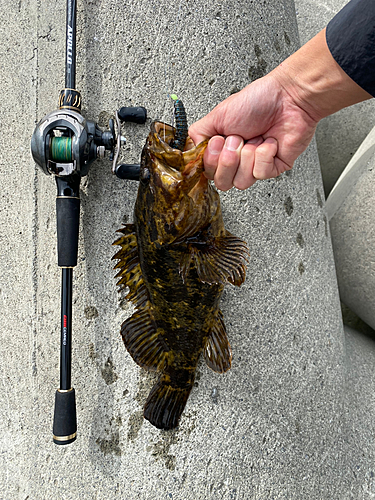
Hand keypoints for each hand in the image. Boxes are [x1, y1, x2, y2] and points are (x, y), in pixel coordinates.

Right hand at [188, 72, 317, 190]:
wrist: (288, 97)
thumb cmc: (257, 101)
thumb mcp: (217, 115)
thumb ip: (197, 135)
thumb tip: (188, 152)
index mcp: (222, 150)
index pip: (208, 173)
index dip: (212, 161)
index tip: (218, 141)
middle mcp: (238, 160)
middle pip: (222, 183)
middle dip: (228, 159)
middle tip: (237, 138)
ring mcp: (255, 166)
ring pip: (241, 182)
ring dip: (247, 156)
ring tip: (254, 138)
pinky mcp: (273, 169)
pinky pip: (260, 173)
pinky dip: (264, 154)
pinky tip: (269, 141)